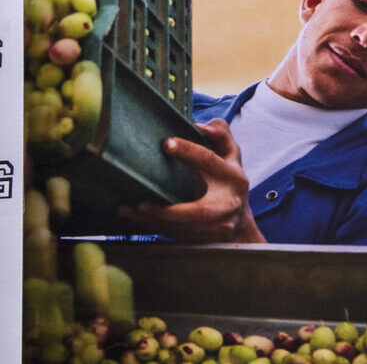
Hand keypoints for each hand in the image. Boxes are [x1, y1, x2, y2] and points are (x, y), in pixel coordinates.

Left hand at [117, 118, 261, 242]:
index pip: (210, 162)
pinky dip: (152, 226)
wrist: (238, 222)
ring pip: (180, 227)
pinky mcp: (201, 239)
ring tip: (127, 209)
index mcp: (233, 178)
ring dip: (152, 220)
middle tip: (140, 204)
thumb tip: (200, 126)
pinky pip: (174, 234)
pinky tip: (134, 217)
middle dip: (167, 211)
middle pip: (198, 212)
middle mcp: (227, 204)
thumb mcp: (231, 155)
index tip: (166, 144)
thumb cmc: (229, 182)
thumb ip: (220, 135)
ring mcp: (215, 227)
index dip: (189, 152)